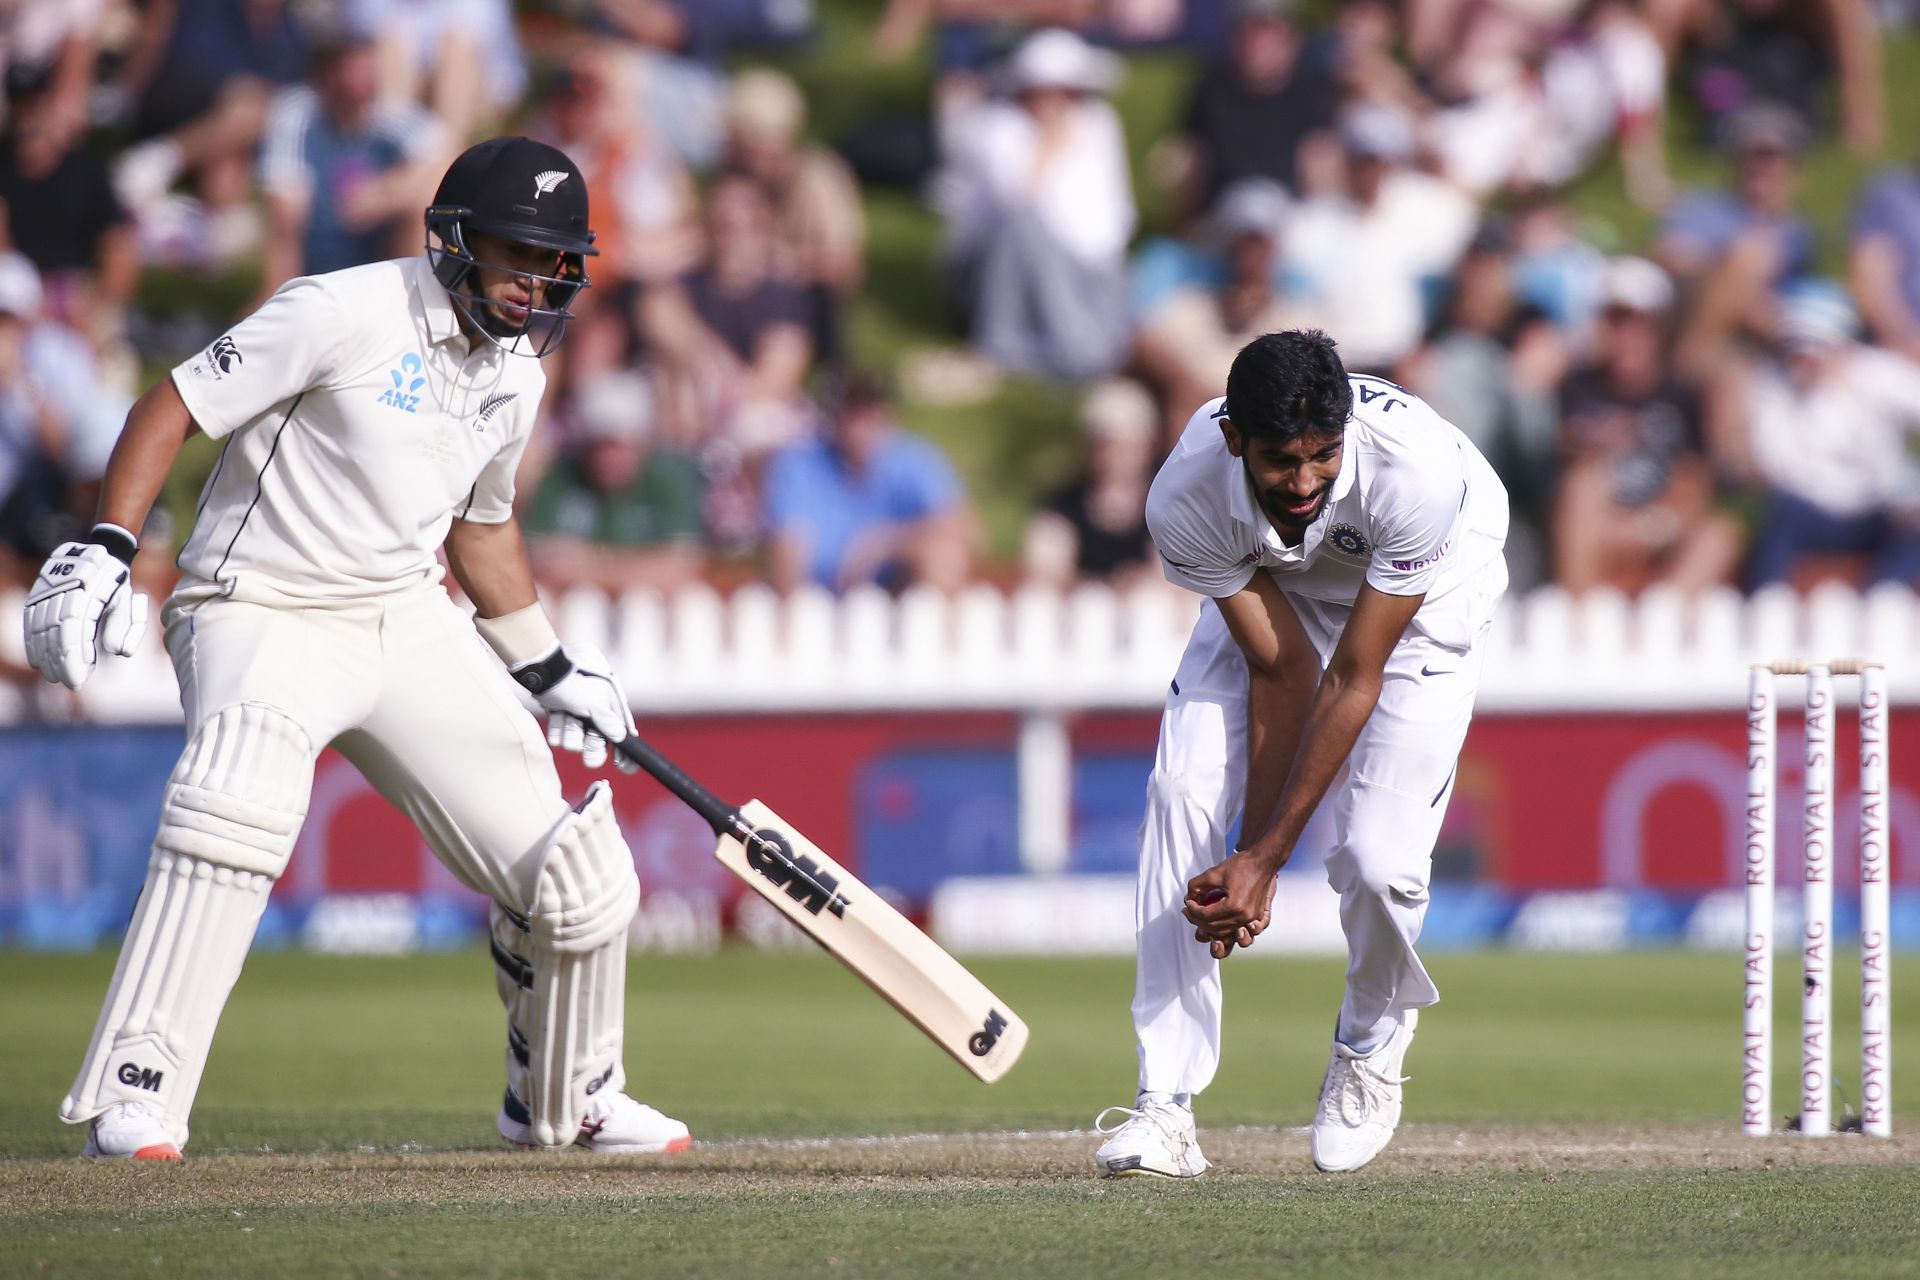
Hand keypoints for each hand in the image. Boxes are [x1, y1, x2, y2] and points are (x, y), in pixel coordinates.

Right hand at [22, 540, 149, 689]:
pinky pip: (30, 619)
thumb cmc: (118, 584)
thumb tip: (117, 653)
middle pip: (56, 631)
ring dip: (45, 655)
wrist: (99, 552)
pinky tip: (37, 661)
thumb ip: (127, 628)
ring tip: (54, 677)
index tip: (79, 679)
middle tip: (69, 683)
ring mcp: (48, 590)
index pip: (76, 629)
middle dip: (60, 661)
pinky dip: (32, 642)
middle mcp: (65, 589)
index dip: (74, 657)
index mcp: (90, 591)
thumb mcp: (129, 602)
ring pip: (40, 627)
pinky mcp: (38, 592)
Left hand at [513, 643, 637, 772]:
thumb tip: (621, 736)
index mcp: (609, 709)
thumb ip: (607, 721)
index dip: (626, 752)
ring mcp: (577, 718)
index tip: (625, 767)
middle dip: (591, 748)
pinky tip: (556, 714)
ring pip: (574, 742)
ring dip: (570, 732)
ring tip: (566, 716)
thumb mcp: (595, 702)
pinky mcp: (560, 719)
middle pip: (597, 744)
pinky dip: (556, 728)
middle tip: (590, 760)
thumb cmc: (575, 683)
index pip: (623, 735)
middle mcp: (595, 715)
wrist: (545, 672)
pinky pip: (558, 737)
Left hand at [1183, 850, 1280, 959]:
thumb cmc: (1243, 865)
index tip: (1188, 902)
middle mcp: (1244, 916)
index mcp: (1235, 905)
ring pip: (1223, 933)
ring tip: (1200, 918)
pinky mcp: (1255, 918)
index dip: (1192, 910)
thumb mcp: (1215, 872)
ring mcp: (1251, 919)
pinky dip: (1223, 929)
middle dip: (1197, 920)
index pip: (1205, 916)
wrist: (1263, 862)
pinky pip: (1235, 931)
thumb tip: (1188, 897)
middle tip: (1189, 910)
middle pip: (1213, 928)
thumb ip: (1197, 885)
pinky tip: (1215, 921)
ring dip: (1209, 927)